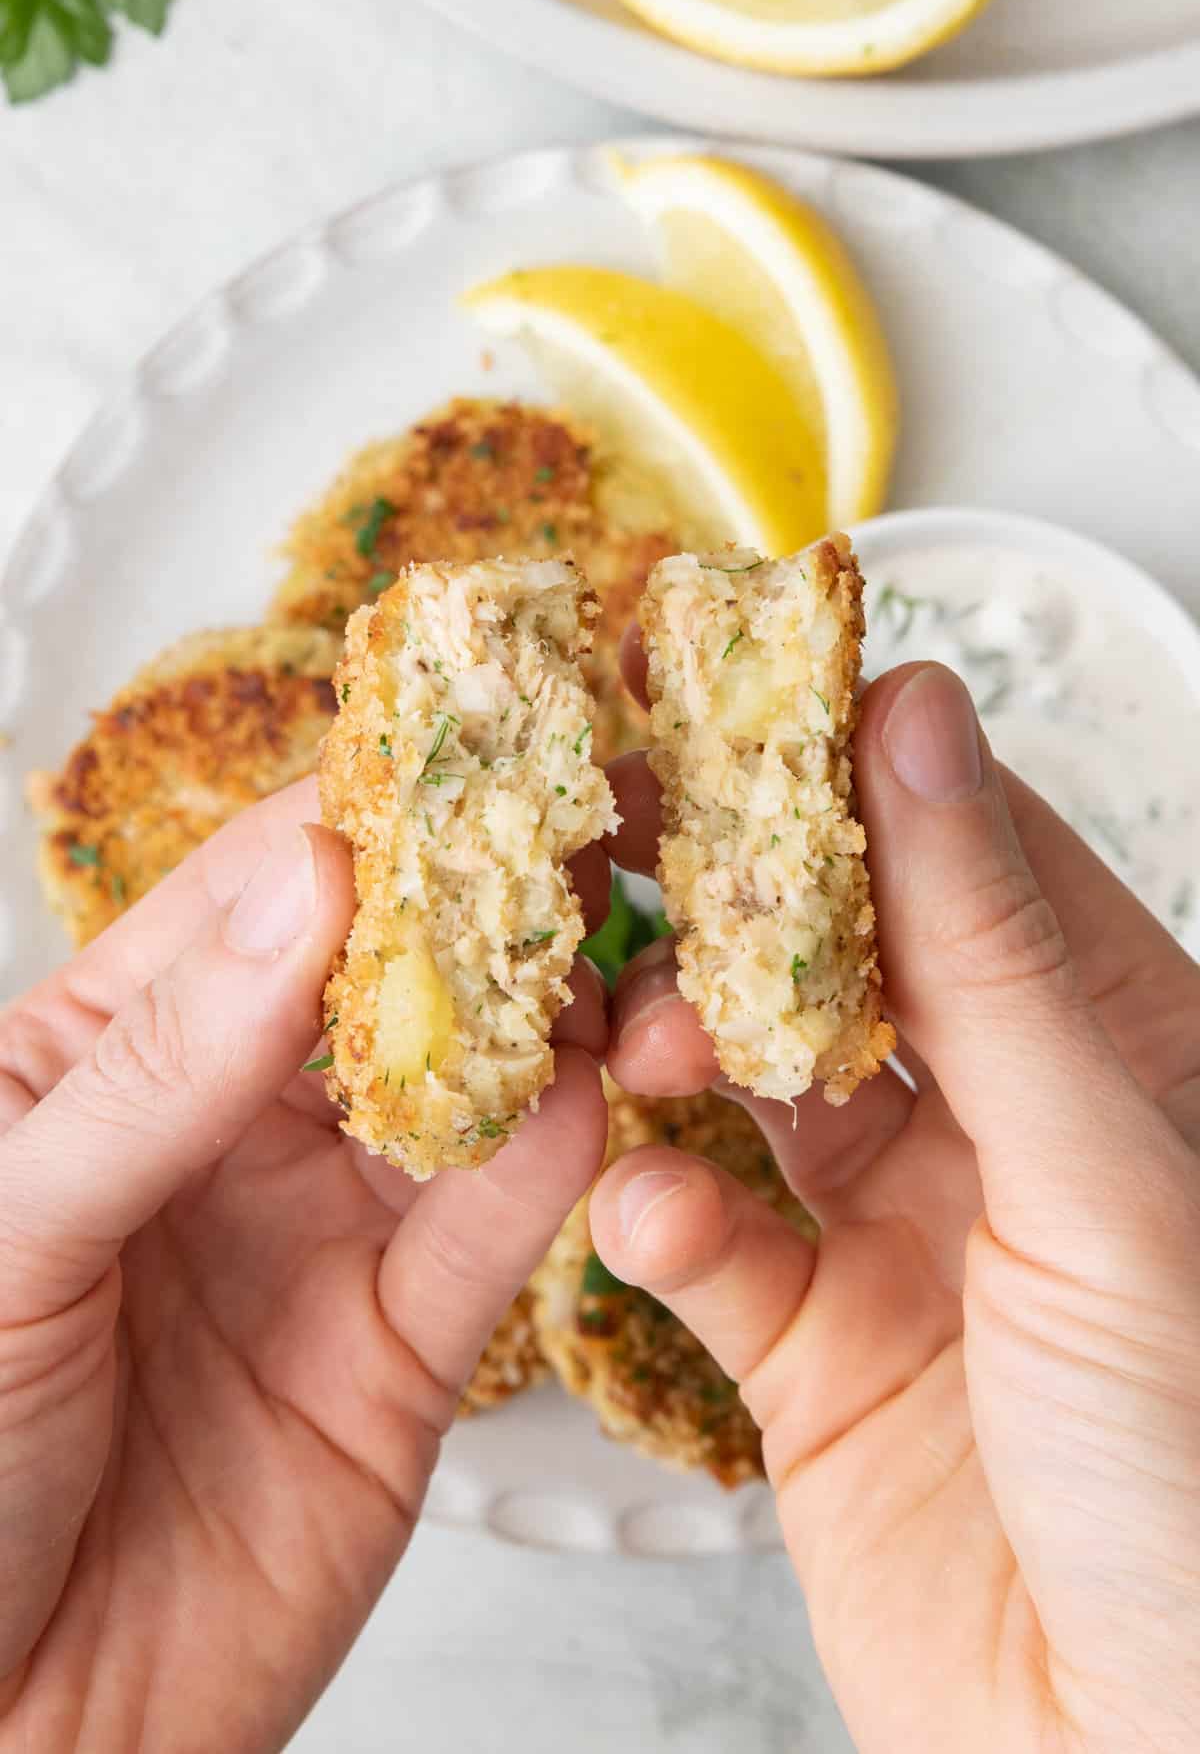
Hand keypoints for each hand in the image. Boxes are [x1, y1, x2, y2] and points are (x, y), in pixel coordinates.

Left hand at [0, 778, 609, 1750]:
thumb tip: (310, 881)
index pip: (259, 893)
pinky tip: (598, 1105)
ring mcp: (328, 1230)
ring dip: (550, 1023)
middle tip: (603, 819)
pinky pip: (494, 1235)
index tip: (478, 734)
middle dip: (490, 900)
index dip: (368, 813)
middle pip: (390, 975)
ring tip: (624, 958)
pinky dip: (555, 1170)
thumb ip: (163, 1069)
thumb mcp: (10, 1234)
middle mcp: (236, 1123)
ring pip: (468, 1091)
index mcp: (112, 1054)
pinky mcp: (407, 1350)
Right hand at [594, 653, 1199, 1753]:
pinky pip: (709, 1246)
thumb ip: (991, 956)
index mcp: (1117, 1056)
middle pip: (839, 961)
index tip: (729, 700)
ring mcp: (903, 1235)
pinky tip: (651, 1222)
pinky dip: (661, 1223)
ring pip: (750, 1086)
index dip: (848, 775)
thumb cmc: (1192, 1484)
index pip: (967, 858)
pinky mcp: (810, 1347)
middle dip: (732, 915)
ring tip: (634, 1053)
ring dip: (674, 1058)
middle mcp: (1006, 1129)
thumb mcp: (1105, 1180)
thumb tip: (915, 727)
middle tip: (627, 855)